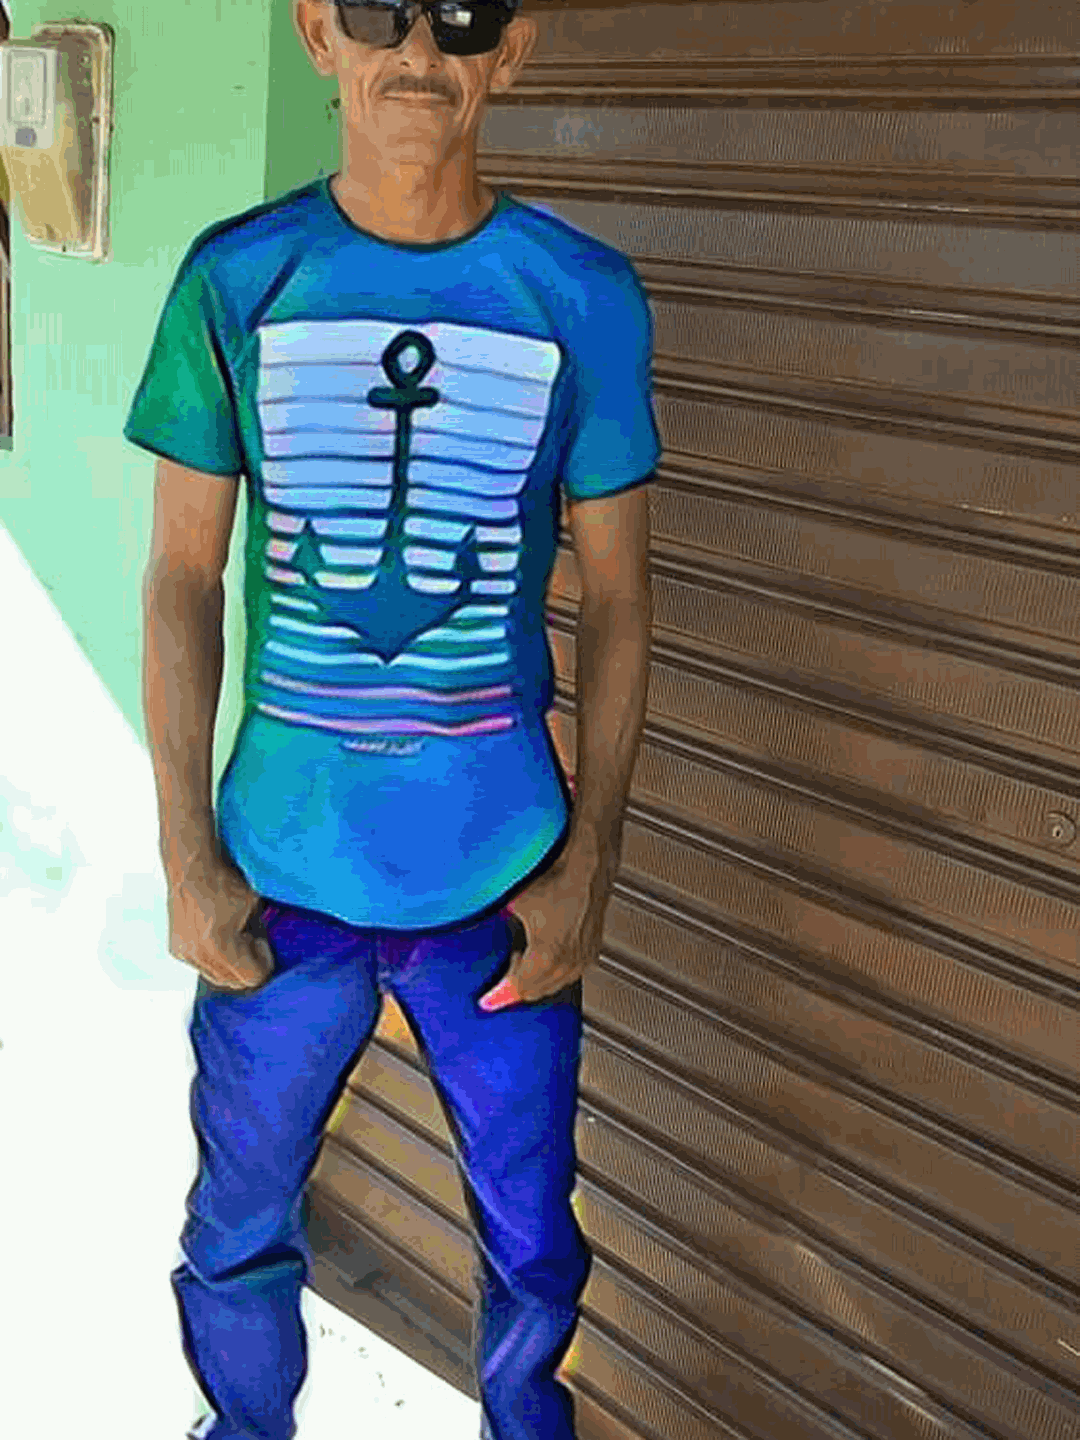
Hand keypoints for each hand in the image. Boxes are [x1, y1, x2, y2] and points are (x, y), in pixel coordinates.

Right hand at [166, 853, 274, 992]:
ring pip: (217, 977)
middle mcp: (197, 954)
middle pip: (233, 982)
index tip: (262, 943)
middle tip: (251, 940)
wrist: (192, 865)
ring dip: (231, 964)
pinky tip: (219, 936)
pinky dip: (214, 958)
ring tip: (235, 936)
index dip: (263, 962)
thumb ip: (260, 934)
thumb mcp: (253, 907)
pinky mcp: (177, 949)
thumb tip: (265, 950)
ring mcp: (184, 953)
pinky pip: (202, 967)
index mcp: (219, 944)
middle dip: (247, 965)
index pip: (251, 977)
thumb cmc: (224, 880)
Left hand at [478, 853, 609, 1011]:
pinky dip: (554, 972)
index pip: (519, 990)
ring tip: (519, 965)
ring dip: (536, 980)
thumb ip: (486, 912)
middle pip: (537, 990)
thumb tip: (464, 913)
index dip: (499, 998)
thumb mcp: (511, 897)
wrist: (588, 860)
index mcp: (548, 954)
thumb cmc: (558, 873)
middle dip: (515, 989)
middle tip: (498, 982)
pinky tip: (545, 958)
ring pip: (556, 984)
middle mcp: (570, 959)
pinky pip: (571, 972)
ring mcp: (584, 953)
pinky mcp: (592, 945)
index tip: (486, 1002)